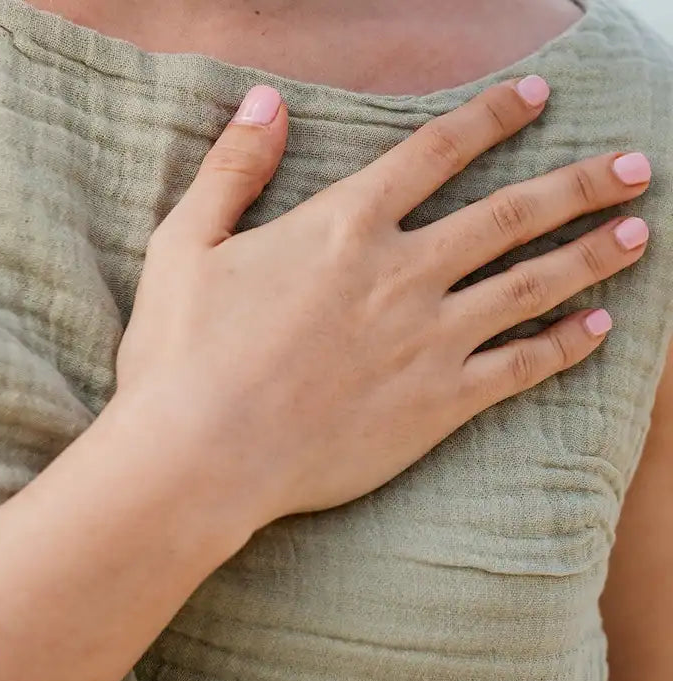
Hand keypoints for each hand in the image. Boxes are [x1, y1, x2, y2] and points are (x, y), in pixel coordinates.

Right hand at [110, 78, 650, 536]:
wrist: (202, 456)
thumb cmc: (182, 357)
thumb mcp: (185, 246)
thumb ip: (232, 171)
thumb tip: (264, 103)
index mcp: (345, 225)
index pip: (438, 152)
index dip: (494, 117)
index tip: (540, 96)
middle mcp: (402, 272)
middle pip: (513, 213)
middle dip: (582, 183)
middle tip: (636, 166)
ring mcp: (429, 339)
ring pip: (532, 284)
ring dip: (592, 254)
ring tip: (640, 234)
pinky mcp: (439, 404)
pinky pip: (521, 367)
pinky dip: (566, 345)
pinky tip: (600, 328)